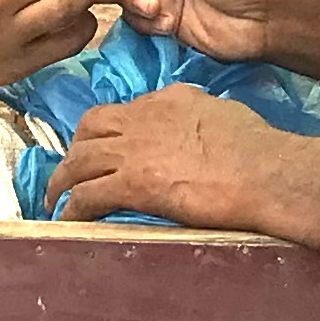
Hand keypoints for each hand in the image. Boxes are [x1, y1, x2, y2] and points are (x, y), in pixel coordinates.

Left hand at [53, 84, 281, 229]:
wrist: (265, 172)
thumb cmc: (257, 147)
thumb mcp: (221, 112)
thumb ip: (197, 115)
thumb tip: (194, 127)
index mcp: (166, 99)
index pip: (123, 110)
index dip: (107, 131)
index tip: (106, 148)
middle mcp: (141, 118)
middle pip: (89, 129)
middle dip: (75, 150)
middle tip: (72, 172)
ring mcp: (133, 151)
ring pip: (78, 162)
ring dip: (61, 182)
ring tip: (54, 199)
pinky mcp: (133, 184)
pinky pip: (87, 196)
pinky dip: (72, 209)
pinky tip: (68, 221)